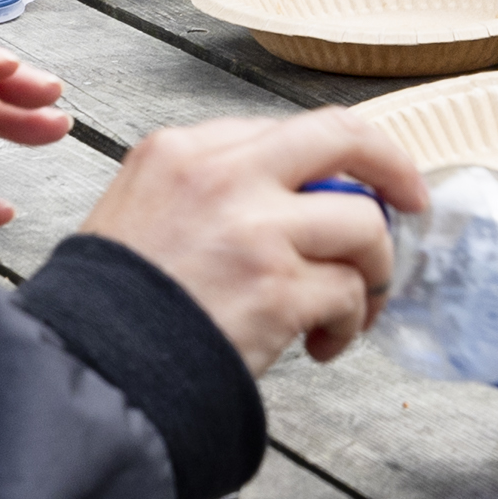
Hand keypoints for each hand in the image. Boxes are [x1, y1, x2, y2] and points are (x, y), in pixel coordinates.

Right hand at [78, 109, 433, 375]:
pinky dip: (351, 322)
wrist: (85, 367)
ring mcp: (255, 228)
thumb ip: (211, 188)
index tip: (357, 186)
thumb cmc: (111, 305)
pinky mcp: (278, 287)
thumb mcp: (140, 209)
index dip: (338, 161)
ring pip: (363, 223)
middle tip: (412, 204)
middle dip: (394, 167)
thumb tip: (295, 198)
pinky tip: (324, 344)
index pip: (292, 131)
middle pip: (344, 138)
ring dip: (375, 270)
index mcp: (186, 149)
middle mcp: (224, 174)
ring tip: (354, 307)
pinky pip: (351, 292)